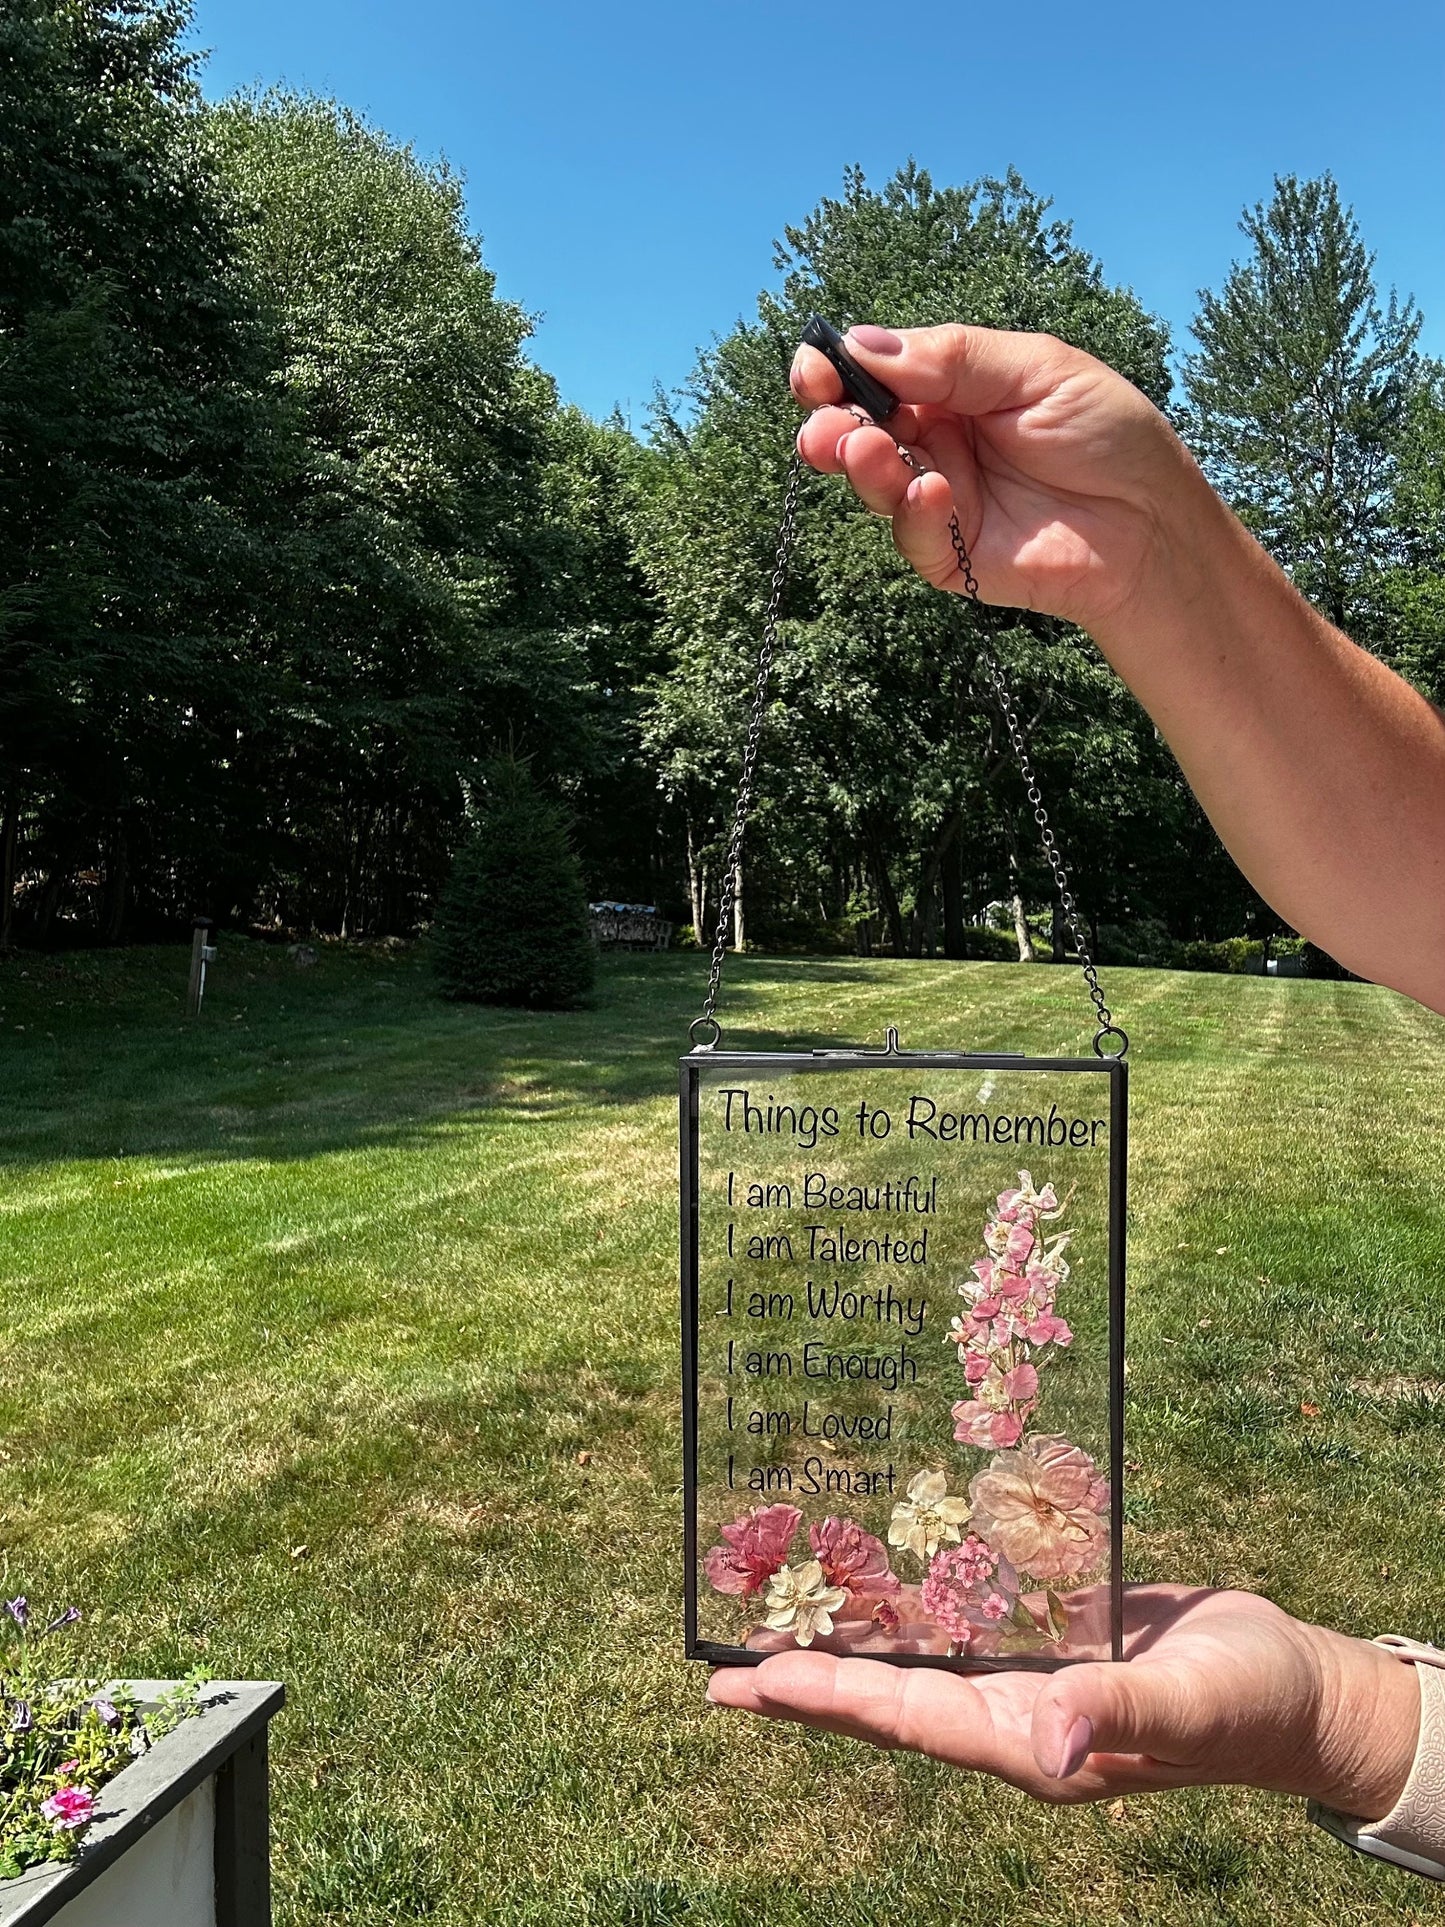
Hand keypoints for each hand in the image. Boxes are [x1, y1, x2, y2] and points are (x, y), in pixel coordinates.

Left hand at [707, 1584, 1420, 1815]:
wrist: (1291, 1682)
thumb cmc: (1245, 1704)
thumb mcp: (1185, 1707)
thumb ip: (1112, 1716)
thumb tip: (1045, 1749)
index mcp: (1028, 1745)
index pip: (905, 1719)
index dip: (827, 1699)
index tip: (749, 1687)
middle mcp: (1011, 1714)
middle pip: (889, 1698)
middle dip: (809, 1683)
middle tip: (722, 1672)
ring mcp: (1026, 1675)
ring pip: (920, 1656)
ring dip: (853, 1640)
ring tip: (779, 1618)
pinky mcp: (1048, 1632)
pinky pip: (967, 1616)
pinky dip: (921, 1597)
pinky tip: (884, 1569)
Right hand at [791, 322, 1209, 635]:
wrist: (1151, 523)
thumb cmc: (1107, 436)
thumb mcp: (1035, 371)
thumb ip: (952, 359)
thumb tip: (863, 344)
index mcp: (950, 387)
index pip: (875, 374)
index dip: (836, 371)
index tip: (813, 370)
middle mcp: (935, 441)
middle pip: (857, 430)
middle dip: (832, 425)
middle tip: (828, 426)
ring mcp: (939, 500)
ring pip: (873, 483)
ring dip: (861, 465)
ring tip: (867, 450)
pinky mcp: (950, 556)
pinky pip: (911, 535)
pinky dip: (913, 513)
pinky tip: (934, 492)